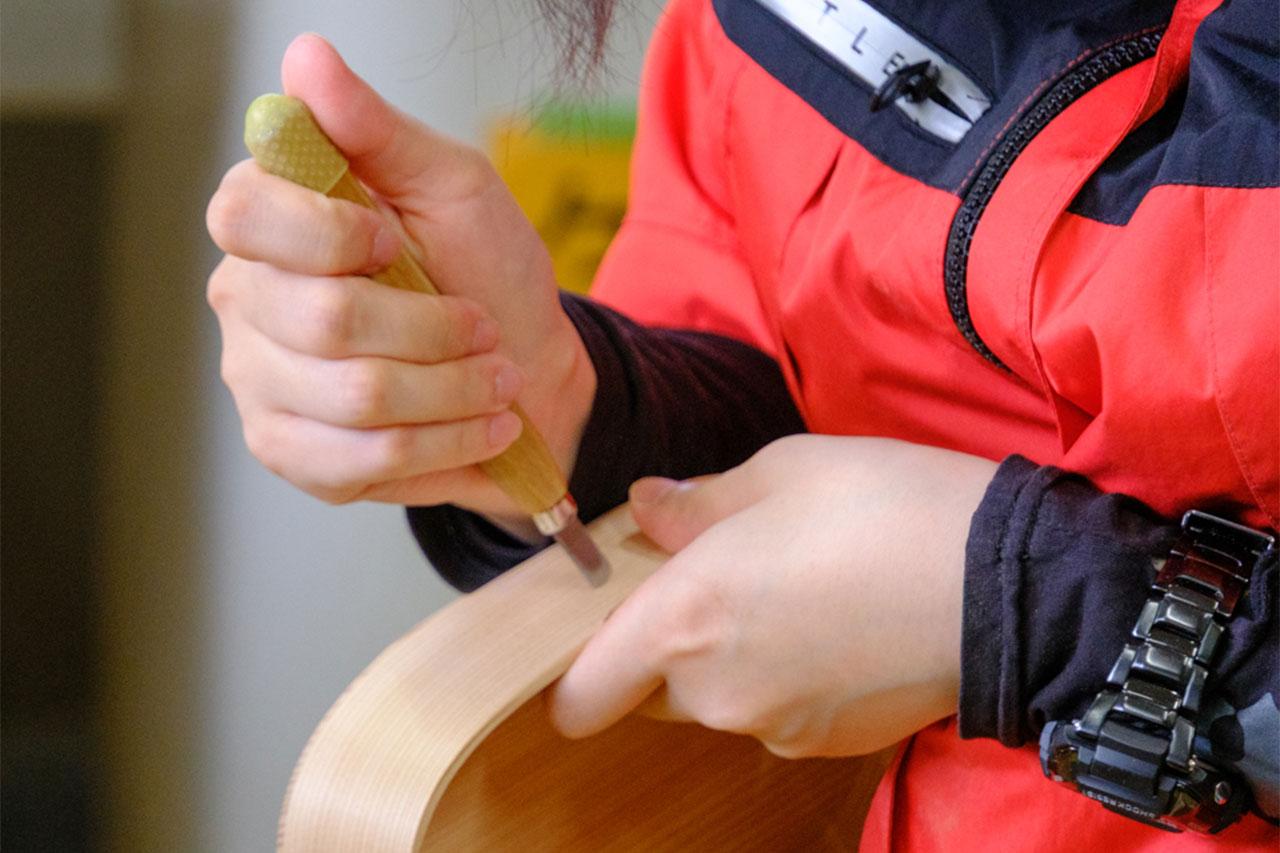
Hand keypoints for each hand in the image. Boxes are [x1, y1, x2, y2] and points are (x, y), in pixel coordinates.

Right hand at [206, 35, 593, 518]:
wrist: (530, 376)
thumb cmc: (486, 272)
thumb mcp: (453, 185)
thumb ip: (378, 130)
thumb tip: (306, 59)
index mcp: (273, 220)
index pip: (246, 215)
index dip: (335, 235)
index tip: (402, 242)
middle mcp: (247, 299)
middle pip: (321, 320)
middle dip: (435, 328)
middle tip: (483, 329)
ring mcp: (260, 383)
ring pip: (355, 399)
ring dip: (454, 391)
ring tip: (495, 381)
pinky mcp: (292, 453)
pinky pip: (360, 461)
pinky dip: (445, 444)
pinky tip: (481, 428)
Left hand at [547, 435, 998, 756]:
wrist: (1006, 583)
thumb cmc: (882, 507)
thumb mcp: (778, 472)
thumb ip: (692, 504)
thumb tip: (642, 509)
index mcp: (683, 618)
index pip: (581, 695)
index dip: (578, 670)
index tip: (605, 628)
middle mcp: (715, 691)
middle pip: (650, 691)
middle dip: (668, 648)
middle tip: (723, 583)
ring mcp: (772, 728)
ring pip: (717, 702)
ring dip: (733, 662)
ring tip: (797, 597)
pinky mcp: (825, 746)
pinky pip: (775, 717)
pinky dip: (788, 683)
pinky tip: (838, 630)